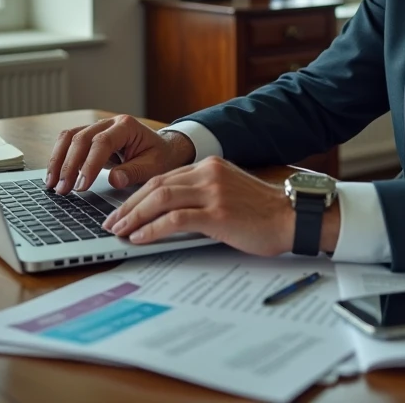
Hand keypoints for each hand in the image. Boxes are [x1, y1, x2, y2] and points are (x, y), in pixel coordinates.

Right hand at [46, 115, 195, 194]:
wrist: (162, 148)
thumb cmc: (159, 156)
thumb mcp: (154, 166)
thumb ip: (135, 172)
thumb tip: (115, 180)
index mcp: (126, 126)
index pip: (102, 143)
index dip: (89, 165)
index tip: (82, 186)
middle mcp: (108, 123)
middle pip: (80, 138)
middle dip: (69, 166)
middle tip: (63, 190)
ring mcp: (97, 127)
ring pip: (69, 138)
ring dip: (58, 161)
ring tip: (52, 185)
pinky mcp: (89, 137)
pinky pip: (68, 143)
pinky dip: (58, 159)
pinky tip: (54, 177)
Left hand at [102, 156, 331, 256]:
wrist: (292, 217)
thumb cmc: (263, 212)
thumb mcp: (229, 193)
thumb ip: (202, 195)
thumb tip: (170, 213)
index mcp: (210, 166)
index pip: (163, 178)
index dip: (138, 195)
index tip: (122, 211)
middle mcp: (208, 174)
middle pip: (156, 186)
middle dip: (129, 206)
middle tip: (112, 222)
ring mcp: (213, 192)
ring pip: (161, 198)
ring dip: (134, 216)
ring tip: (119, 231)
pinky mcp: (218, 213)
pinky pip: (175, 218)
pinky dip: (153, 228)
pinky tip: (140, 237)